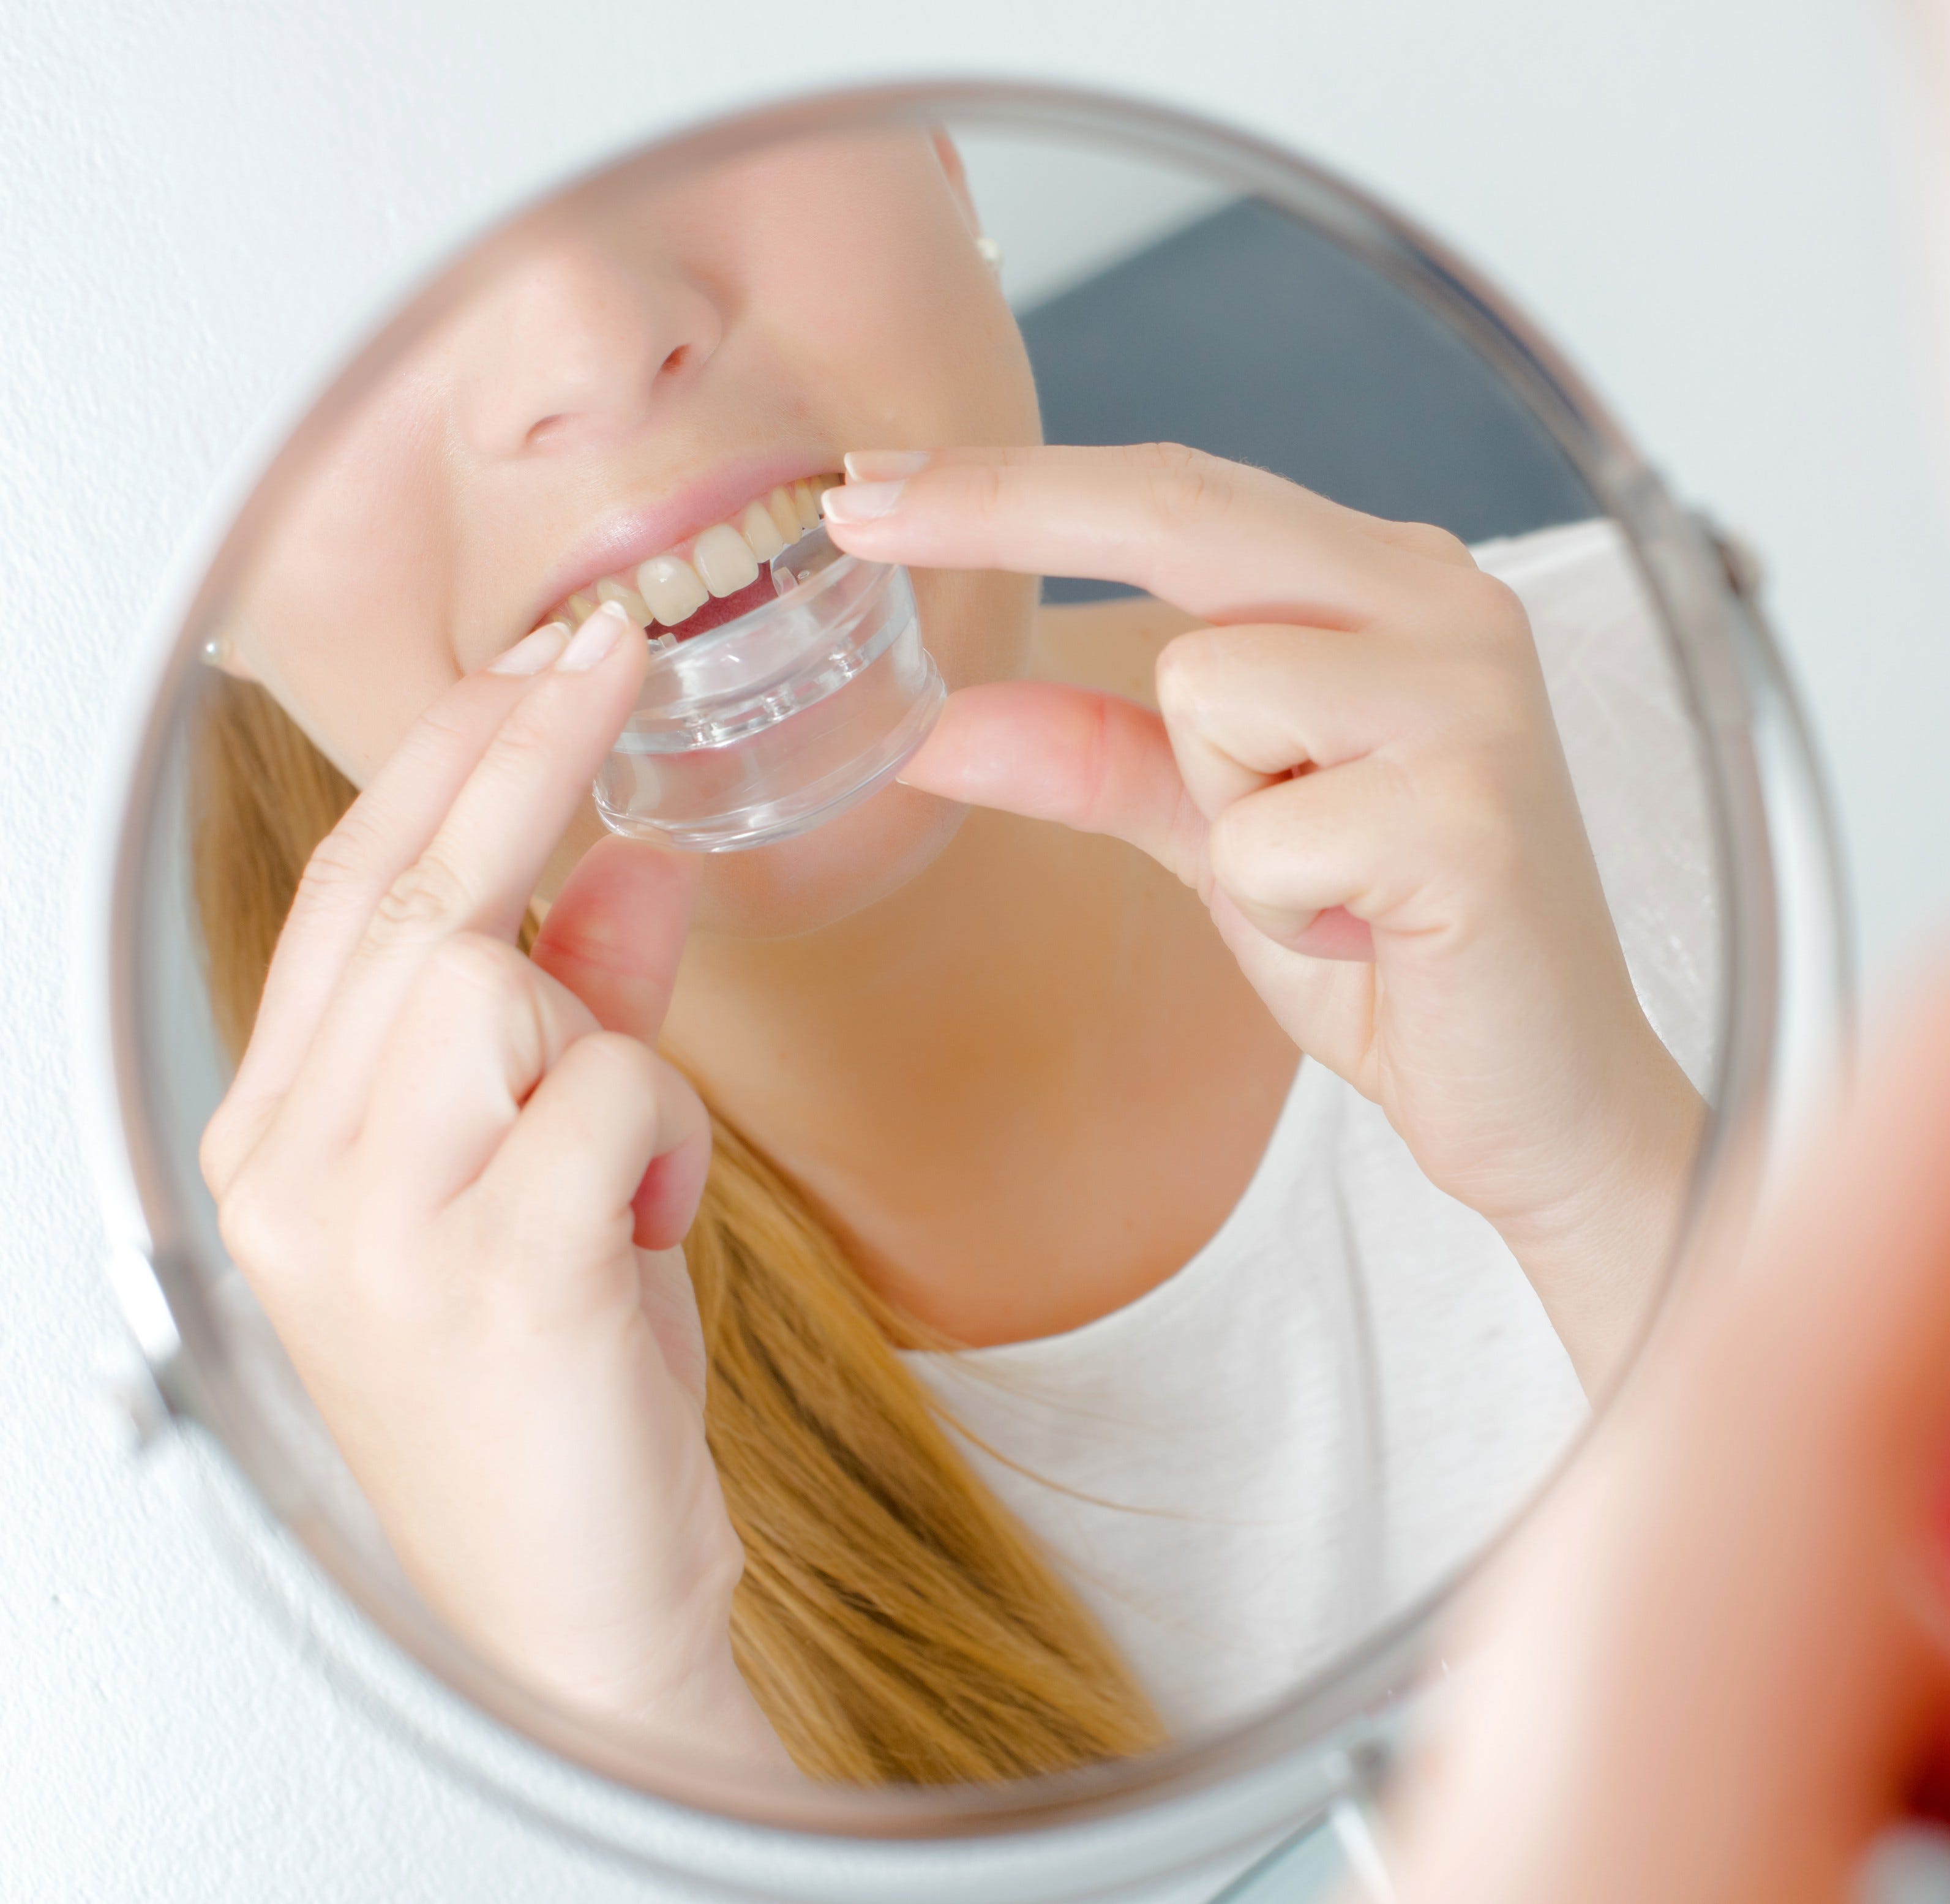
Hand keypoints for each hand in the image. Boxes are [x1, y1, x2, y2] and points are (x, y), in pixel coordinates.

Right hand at [196, 609, 790, 1776]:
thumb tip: (627, 867)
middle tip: (612, 652)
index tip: (542, 650)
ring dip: (609, 1045)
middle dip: (524, 752)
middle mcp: (295, 1172)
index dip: (450, 755)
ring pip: (508, 981)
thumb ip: (580, 1017)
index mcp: (281, 1144)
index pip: (352, 896)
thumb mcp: (564, 1181)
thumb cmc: (557, 1404)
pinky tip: (648, 1234)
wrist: (571, 1611)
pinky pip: (616, 1089)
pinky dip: (669, 1140)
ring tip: (628, 1181)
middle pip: (415, 901)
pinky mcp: (492, 1266)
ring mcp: (376, 1220)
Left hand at [827, 445, 1703, 1392]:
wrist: (1551, 1102)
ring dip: (1225, 819)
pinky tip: (1374, 933)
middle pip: (1185, 514)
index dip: (1015, 484)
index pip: (1181, 493)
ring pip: (1209, 688)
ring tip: (1331, 885)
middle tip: (850, 518)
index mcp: (1395, 589)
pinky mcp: (1472, 814)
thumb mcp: (1223, 838)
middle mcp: (1449, 606)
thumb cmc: (1403, 953)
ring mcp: (1472, 700)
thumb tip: (934, 724)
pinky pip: (1262, 834)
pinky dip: (1282, 907)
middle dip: (1005, 509)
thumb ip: (1099, 763)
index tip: (864, 488)